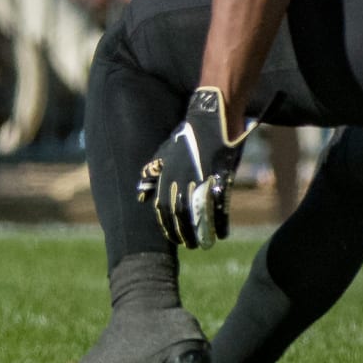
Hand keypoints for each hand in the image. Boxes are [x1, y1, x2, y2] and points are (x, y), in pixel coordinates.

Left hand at [137, 87, 247, 248]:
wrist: (212, 117)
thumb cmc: (188, 136)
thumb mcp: (165, 153)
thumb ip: (153, 174)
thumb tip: (139, 194)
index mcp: (167, 173)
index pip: (162, 207)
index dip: (167, 226)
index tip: (174, 239)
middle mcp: (181, 177)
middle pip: (180, 213)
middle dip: (184, 232)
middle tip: (190, 245)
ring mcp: (201, 177)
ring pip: (199, 212)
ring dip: (202, 232)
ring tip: (206, 244)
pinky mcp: (221, 176)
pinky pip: (220, 204)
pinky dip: (221, 222)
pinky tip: (223, 233)